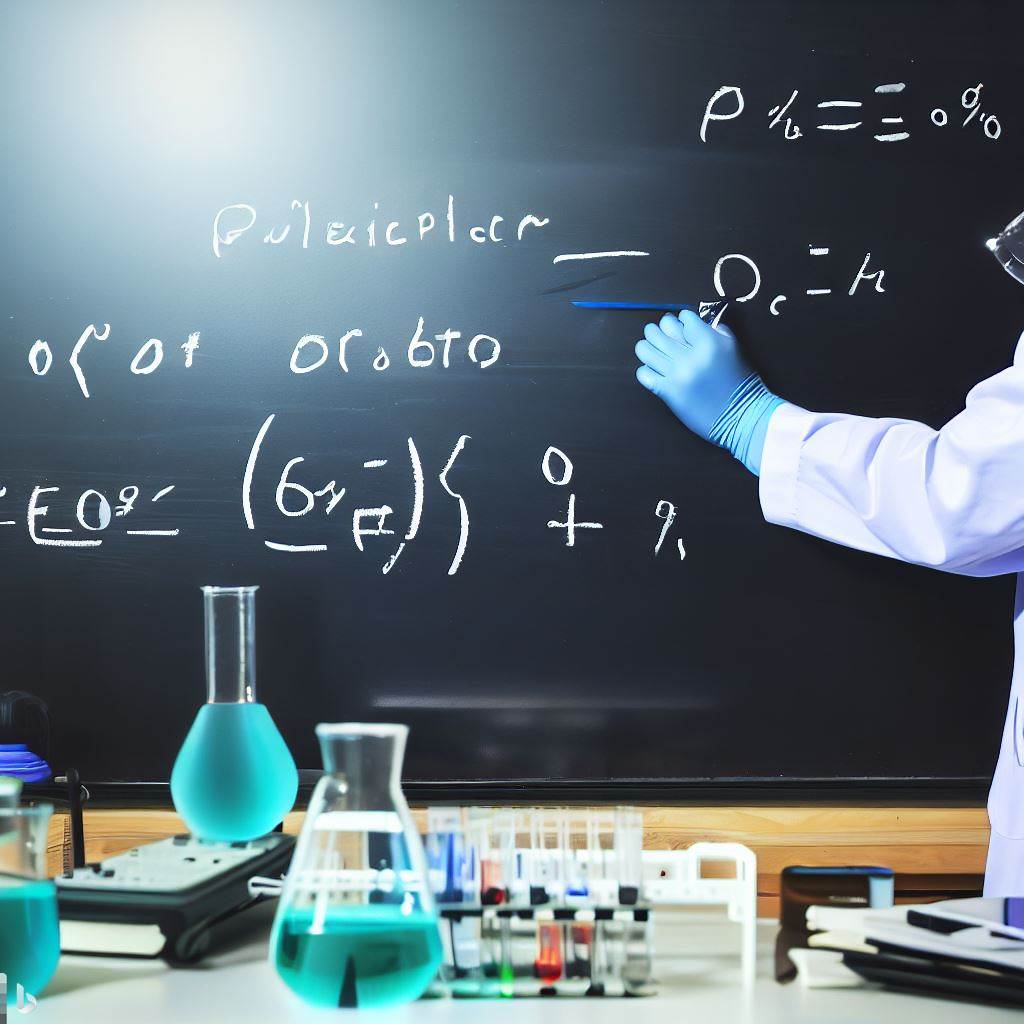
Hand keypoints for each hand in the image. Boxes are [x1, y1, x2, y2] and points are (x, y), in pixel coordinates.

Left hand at [634, 310, 751, 438]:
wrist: (740, 415)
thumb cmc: (738, 382)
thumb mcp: (732, 348)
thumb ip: (715, 331)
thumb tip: (692, 323)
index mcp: (709, 343)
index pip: (684, 317)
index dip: (682, 319)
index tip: (683, 325)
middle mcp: (690, 357)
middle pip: (661, 329)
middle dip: (660, 328)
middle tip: (663, 332)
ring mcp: (676, 374)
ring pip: (645, 349)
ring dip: (647, 345)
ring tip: (653, 348)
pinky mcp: (667, 392)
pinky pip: (643, 374)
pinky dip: (646, 369)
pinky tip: (655, 370)